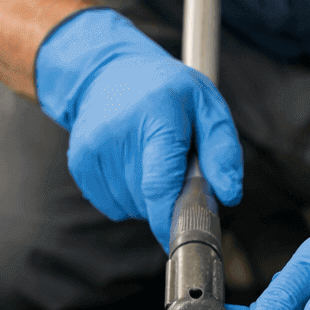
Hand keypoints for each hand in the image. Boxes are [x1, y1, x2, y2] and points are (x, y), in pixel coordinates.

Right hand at [35, 8, 241, 245]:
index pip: (160, 184)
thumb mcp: (207, 105)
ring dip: (148, 197)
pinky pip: (112, 205)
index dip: (170, 219)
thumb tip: (229, 194)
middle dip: (170, 197)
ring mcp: (93, 148)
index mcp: (156, 114)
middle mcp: (118, 132)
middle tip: (175, 166)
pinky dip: (128, 195)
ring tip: (150, 159)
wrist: (108, 72)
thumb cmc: (166, 90)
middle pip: (148, 199)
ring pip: (131, 206)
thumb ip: (223, 150)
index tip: (180, 237)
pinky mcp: (80, 163)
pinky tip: (131, 165)